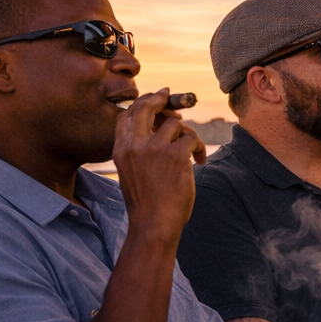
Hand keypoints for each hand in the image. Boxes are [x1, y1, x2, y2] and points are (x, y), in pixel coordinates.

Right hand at [114, 88, 206, 239]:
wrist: (153, 224)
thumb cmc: (146, 204)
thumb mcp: (131, 174)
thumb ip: (138, 151)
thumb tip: (159, 129)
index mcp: (121, 150)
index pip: (126, 116)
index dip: (142, 103)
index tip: (156, 98)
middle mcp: (135, 145)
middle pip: (146, 107)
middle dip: (160, 98)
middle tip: (171, 97)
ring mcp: (155, 148)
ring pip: (175, 124)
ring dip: (187, 135)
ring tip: (193, 152)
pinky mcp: (176, 155)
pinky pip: (191, 138)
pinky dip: (199, 148)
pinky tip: (200, 161)